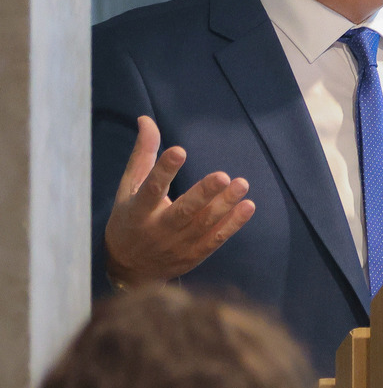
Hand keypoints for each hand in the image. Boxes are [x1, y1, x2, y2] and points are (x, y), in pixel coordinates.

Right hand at [104, 116, 255, 285]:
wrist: (129, 267)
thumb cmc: (130, 219)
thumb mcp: (129, 188)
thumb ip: (143, 155)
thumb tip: (147, 119)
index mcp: (138, 211)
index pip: (151, 188)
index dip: (164, 170)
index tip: (179, 150)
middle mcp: (158, 229)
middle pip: (183, 212)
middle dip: (203, 194)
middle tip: (224, 176)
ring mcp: (177, 245)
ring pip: (203, 225)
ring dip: (224, 205)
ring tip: (242, 184)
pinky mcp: (193, 256)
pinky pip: (215, 240)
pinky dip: (232, 225)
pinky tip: (247, 206)